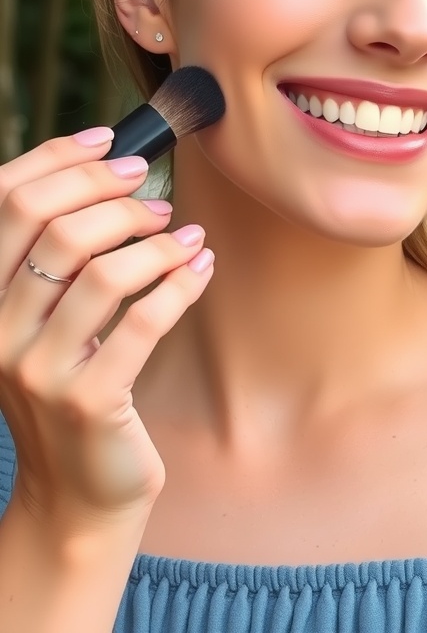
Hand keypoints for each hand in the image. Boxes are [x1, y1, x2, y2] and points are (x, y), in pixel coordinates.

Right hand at [0, 128, 213, 528]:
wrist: (77, 491)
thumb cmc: (71, 390)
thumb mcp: (44, 321)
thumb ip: (56, 258)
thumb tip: (108, 170)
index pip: (6, 200)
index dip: (61, 159)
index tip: (113, 141)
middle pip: (54, 227)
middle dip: (115, 196)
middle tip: (156, 196)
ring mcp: (37, 369)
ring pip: (103, 271)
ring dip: (156, 240)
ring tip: (184, 234)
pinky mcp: (88, 399)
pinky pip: (144, 318)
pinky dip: (181, 281)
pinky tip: (200, 265)